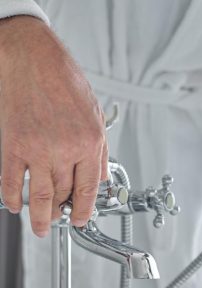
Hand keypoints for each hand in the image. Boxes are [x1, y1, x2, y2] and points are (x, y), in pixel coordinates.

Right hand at [0, 16, 106, 236]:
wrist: (31, 57)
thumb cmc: (63, 80)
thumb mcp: (95, 115)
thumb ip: (99, 150)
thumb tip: (101, 178)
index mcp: (89, 142)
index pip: (89, 189)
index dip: (84, 210)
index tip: (79, 220)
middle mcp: (65, 149)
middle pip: (65, 194)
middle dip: (62, 211)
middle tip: (59, 219)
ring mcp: (38, 150)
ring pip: (41, 197)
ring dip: (40, 218)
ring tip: (41, 228)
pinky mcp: (13, 146)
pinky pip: (12, 182)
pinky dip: (12, 198)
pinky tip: (15, 206)